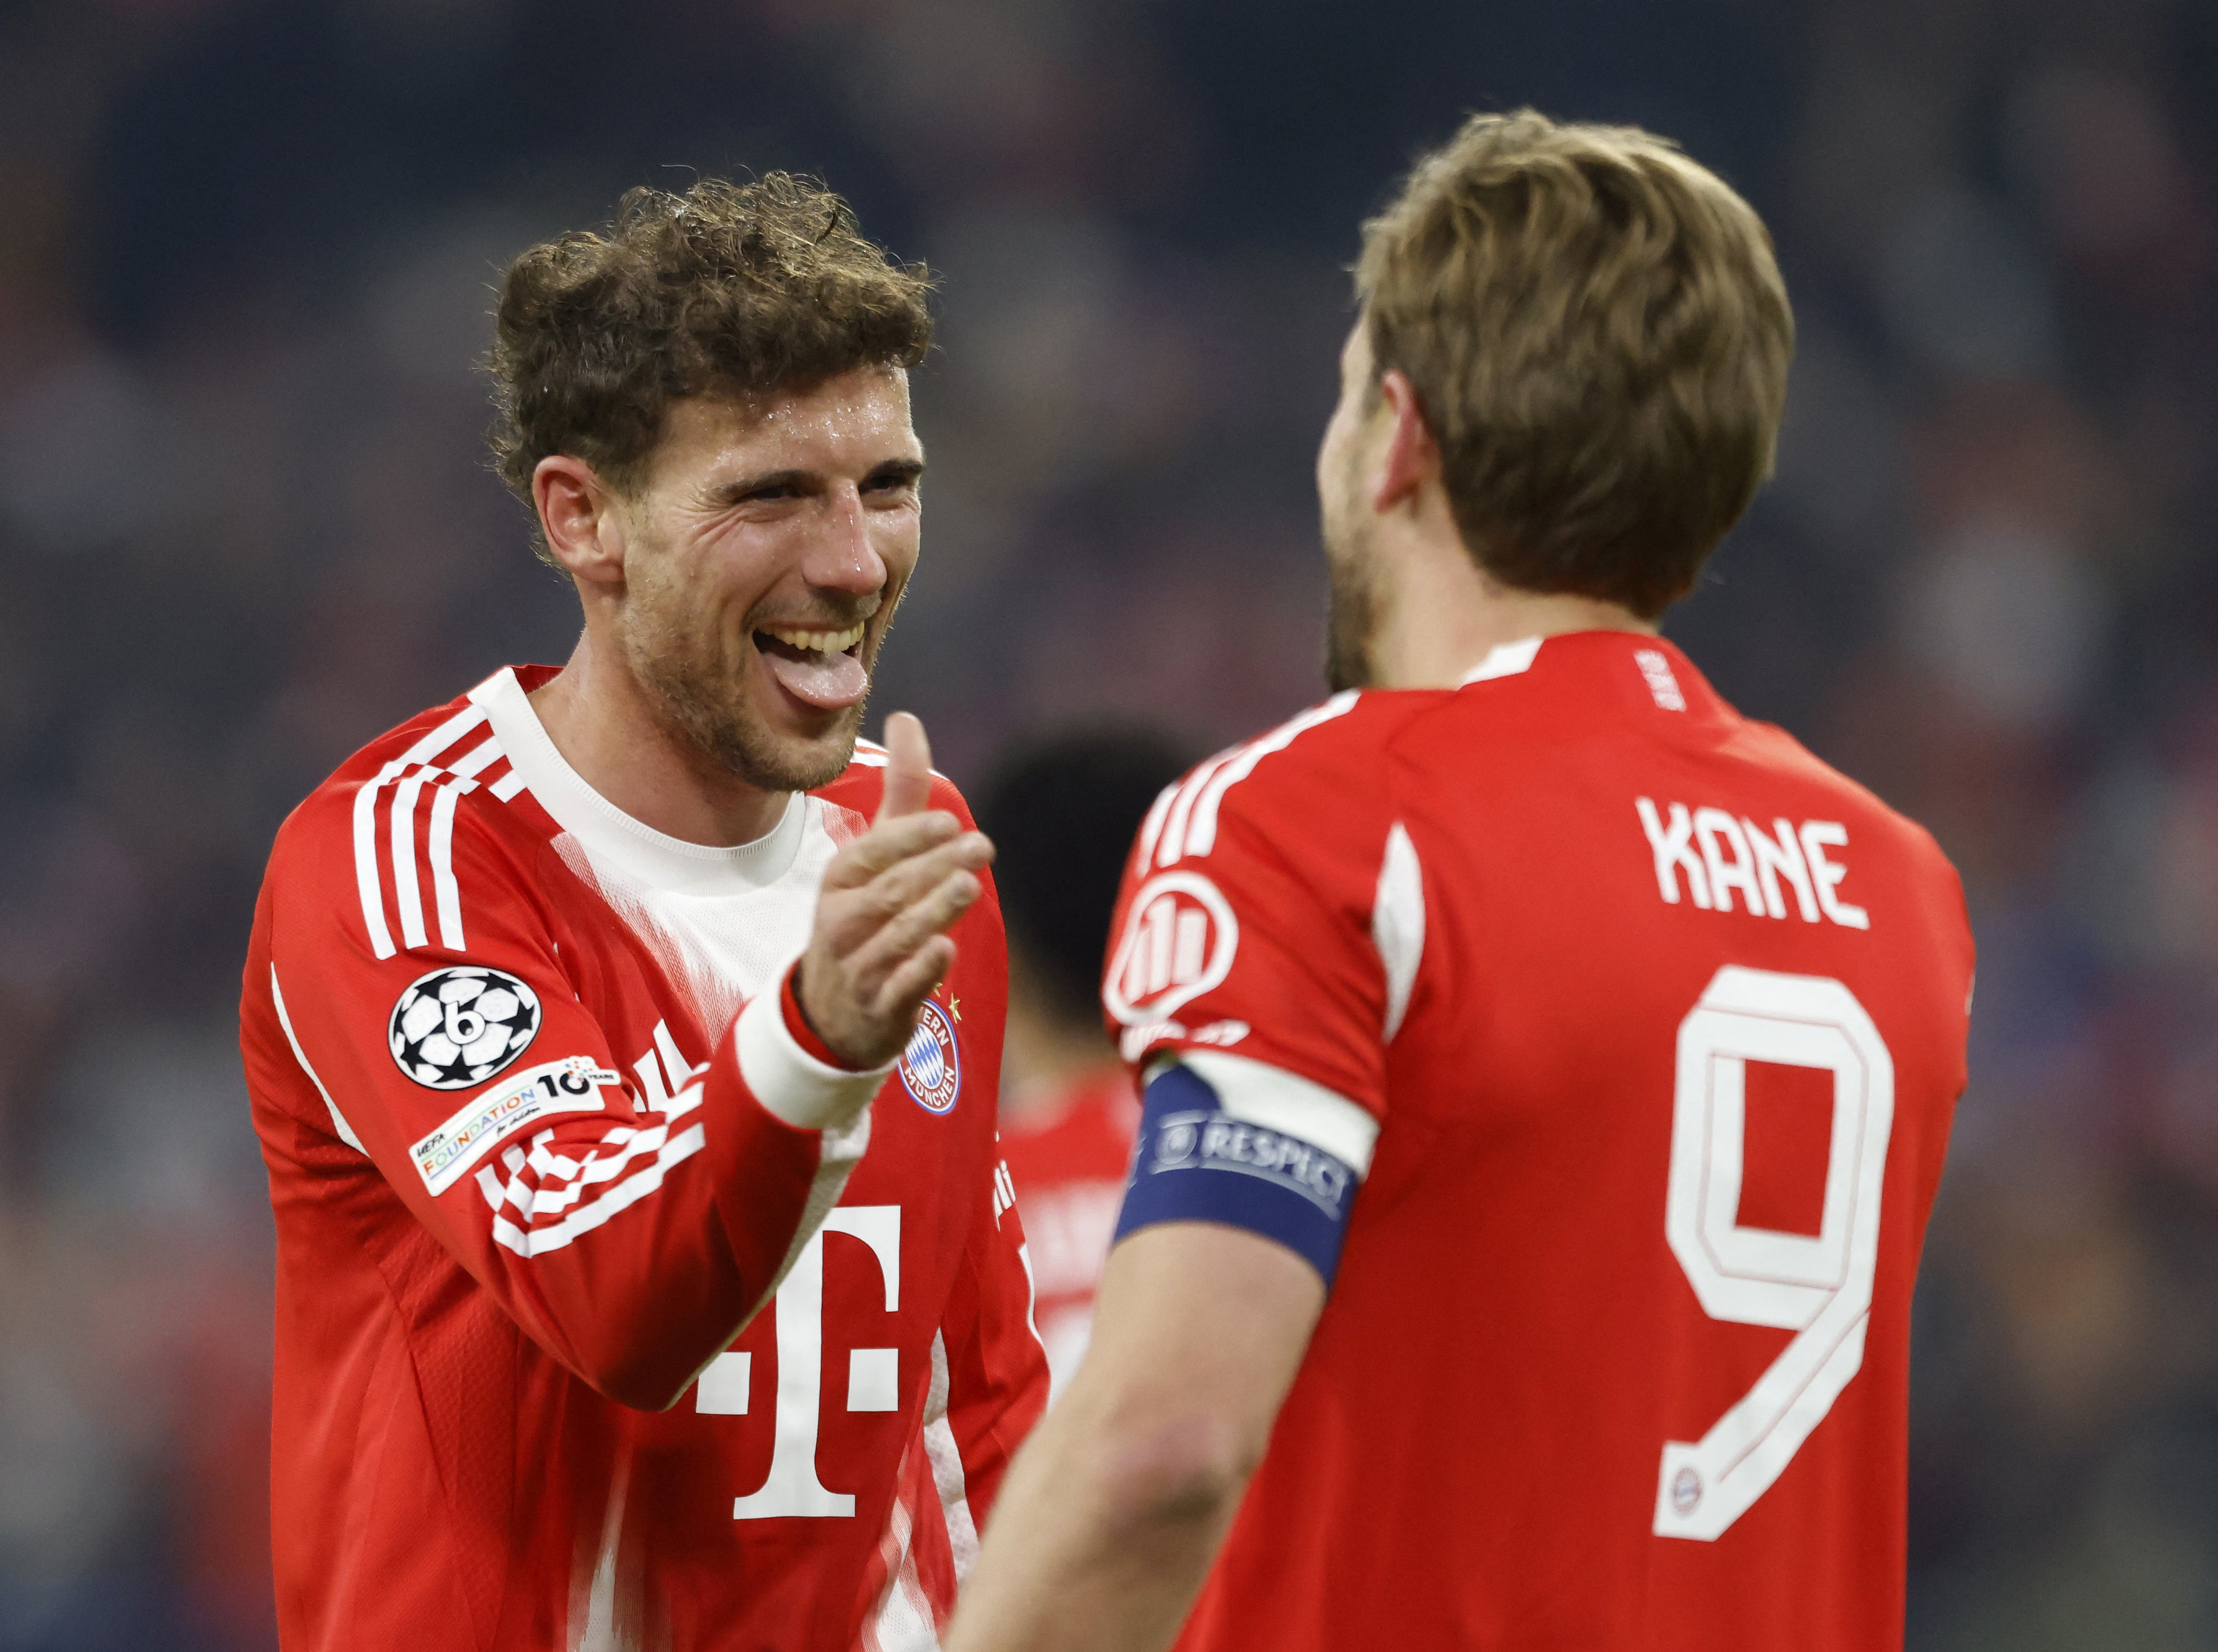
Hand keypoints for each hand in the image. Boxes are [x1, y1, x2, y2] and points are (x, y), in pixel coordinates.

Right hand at [797, 712, 993, 1069]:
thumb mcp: (876, 855)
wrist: (832, 1009)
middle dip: (934, 867)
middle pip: (890, 890)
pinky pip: (896, 989)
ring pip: (894, 937)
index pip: (874, 853)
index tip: (950, 822)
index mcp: (842, 878)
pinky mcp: (877, 1006)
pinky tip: (944, 952)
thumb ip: (900, 792)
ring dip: (931, 912)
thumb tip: (907, 717)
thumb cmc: (864, 913)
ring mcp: (857, 966)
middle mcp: (842, 919)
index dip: (910, 837)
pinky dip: (919, 971)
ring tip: (968, 887)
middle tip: (982, 845)